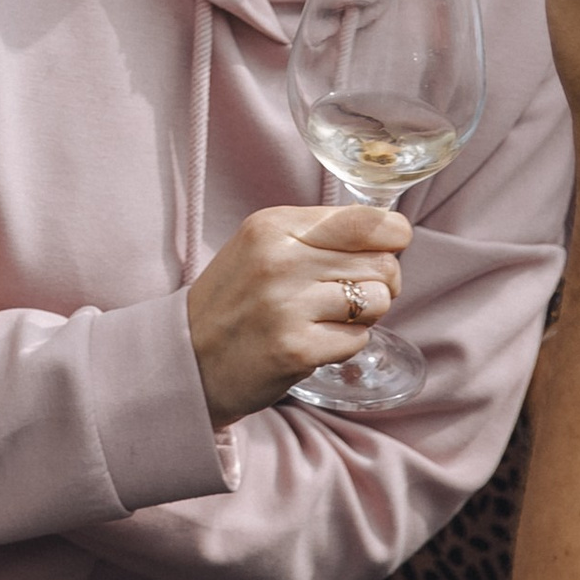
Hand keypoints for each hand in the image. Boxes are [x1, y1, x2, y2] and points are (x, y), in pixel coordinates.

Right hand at [185, 204, 407, 420]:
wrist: (187, 358)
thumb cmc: (234, 301)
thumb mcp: (263, 246)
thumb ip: (319, 234)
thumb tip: (391, 233)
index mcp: (275, 225)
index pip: (368, 220)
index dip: (392, 237)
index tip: (388, 250)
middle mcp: (280, 260)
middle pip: (382, 262)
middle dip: (381, 282)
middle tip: (352, 295)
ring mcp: (287, 306)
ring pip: (378, 301)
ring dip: (365, 315)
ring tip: (330, 318)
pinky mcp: (296, 349)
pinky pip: (359, 339)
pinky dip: (347, 344)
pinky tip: (317, 341)